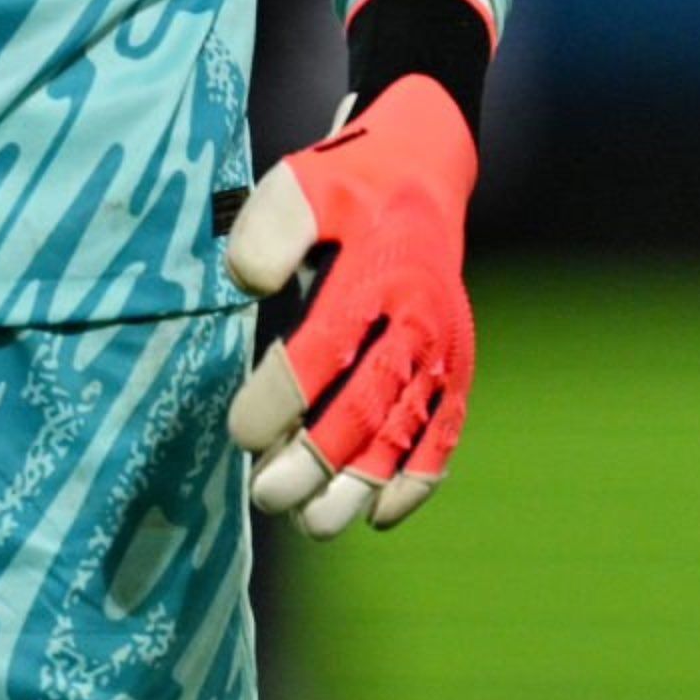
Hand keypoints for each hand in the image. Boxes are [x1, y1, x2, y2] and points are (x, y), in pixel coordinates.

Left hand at [224, 74, 478, 537]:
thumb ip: (272, 227)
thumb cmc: (346, 188)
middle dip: (317, 461)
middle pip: (369, 406)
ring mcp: (444, 350)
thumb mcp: (303, 183)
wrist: (421, 177)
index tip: (242, 430)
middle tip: (267, 494)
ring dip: (360, 486)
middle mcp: (420, 318)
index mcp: (380, 271)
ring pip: (406, 434)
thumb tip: (250, 283)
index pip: (326, 349)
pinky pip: (444, 436)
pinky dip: (418, 482)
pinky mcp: (457, 371)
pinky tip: (378, 516)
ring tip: (312, 521)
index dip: (282, 399)